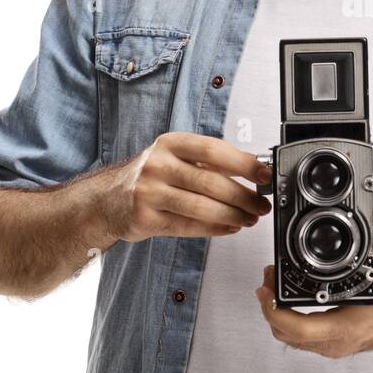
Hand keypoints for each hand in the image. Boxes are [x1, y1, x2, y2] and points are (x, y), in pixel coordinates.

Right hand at [100, 132, 271, 242]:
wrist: (108, 199)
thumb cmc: (152, 176)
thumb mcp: (177, 157)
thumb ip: (211, 161)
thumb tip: (254, 167)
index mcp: (170, 143)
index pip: (214, 150)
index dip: (244, 164)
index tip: (264, 175)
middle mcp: (158, 165)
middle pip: (210, 182)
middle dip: (244, 197)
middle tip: (261, 205)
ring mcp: (149, 192)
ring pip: (201, 207)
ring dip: (233, 216)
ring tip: (250, 219)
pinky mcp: (145, 218)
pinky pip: (188, 226)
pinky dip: (214, 228)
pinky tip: (230, 227)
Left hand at [253, 259, 372, 358]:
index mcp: (350, 328)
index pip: (299, 329)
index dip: (275, 310)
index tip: (266, 289)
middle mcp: (339, 342)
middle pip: (288, 335)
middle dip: (270, 308)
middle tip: (266, 282)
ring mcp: (337, 344)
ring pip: (292, 338)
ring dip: (277, 314)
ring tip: (273, 288)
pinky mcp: (337, 341)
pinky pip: (303, 336)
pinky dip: (289, 319)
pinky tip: (289, 300)